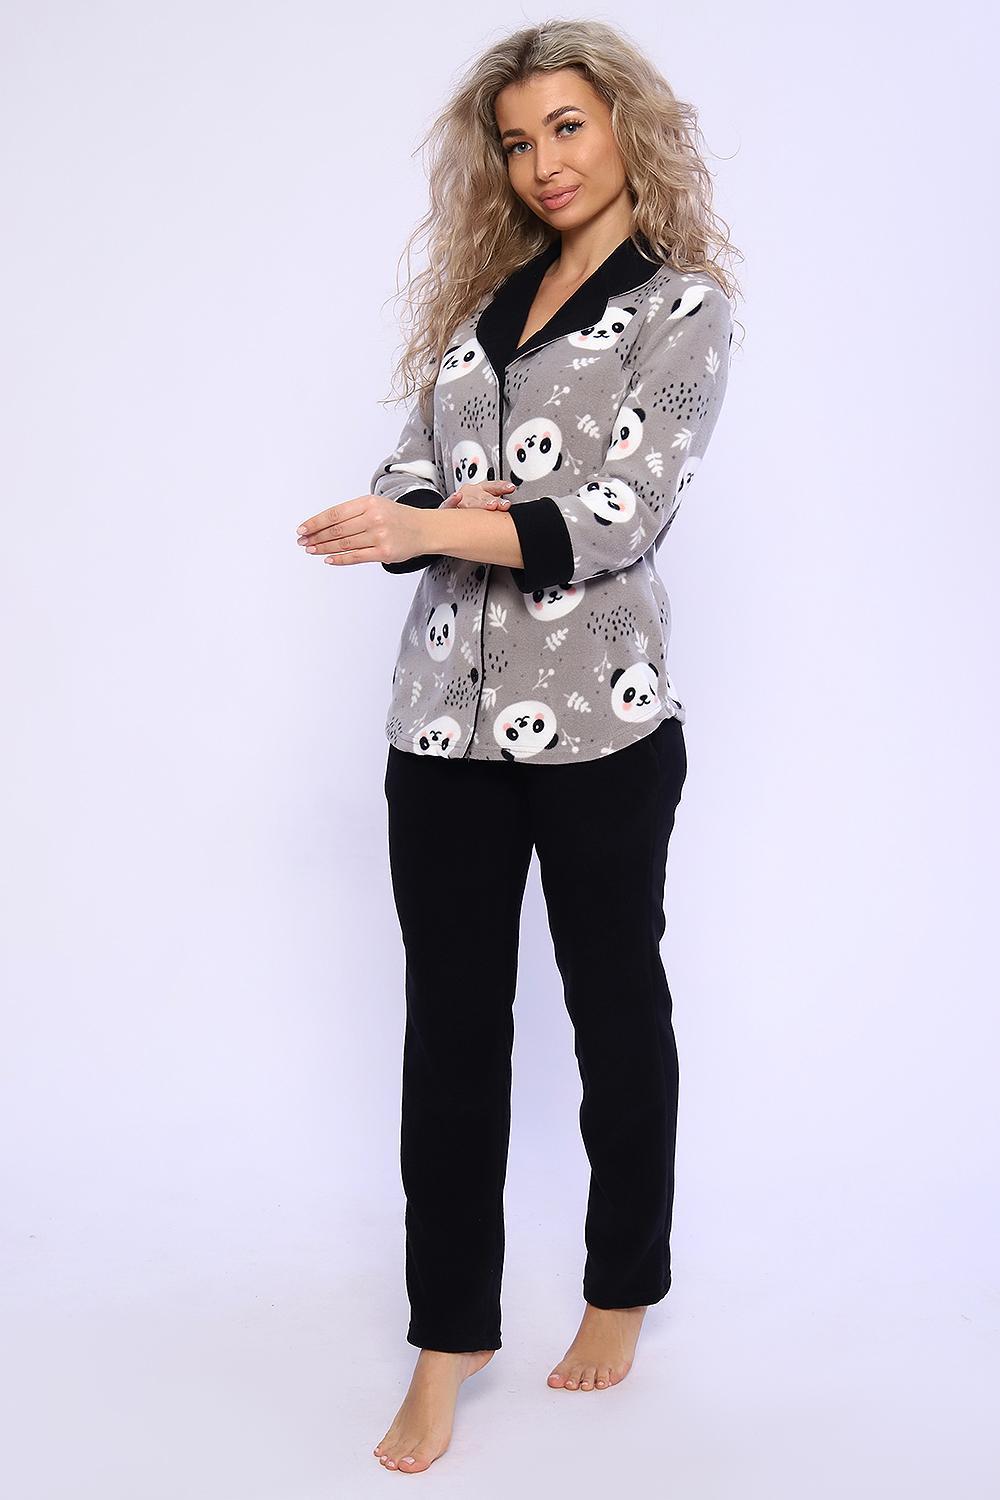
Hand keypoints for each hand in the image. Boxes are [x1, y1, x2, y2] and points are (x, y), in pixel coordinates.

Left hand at [295, 493, 431, 566]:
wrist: (424, 529)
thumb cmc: (396, 517)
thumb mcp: (376, 505)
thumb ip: (353, 513)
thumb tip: (323, 525)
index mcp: (369, 503)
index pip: (335, 513)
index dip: (316, 522)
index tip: (302, 528)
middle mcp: (374, 518)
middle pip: (337, 530)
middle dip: (316, 536)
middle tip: (302, 541)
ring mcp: (379, 536)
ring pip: (344, 544)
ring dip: (324, 548)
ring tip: (311, 550)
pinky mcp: (384, 552)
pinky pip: (356, 557)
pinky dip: (340, 559)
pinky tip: (328, 559)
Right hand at [441, 479, 515, 508]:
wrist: (449, 520)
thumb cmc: (470, 512)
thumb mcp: (484, 506)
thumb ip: (496, 507)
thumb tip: (510, 509)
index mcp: (481, 490)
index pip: (493, 486)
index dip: (502, 486)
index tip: (511, 488)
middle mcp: (470, 493)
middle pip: (483, 495)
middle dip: (492, 500)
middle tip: (500, 504)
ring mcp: (459, 500)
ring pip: (470, 501)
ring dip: (480, 503)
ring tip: (490, 505)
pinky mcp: (446, 508)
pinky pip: (448, 505)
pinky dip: (452, 501)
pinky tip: (457, 497)